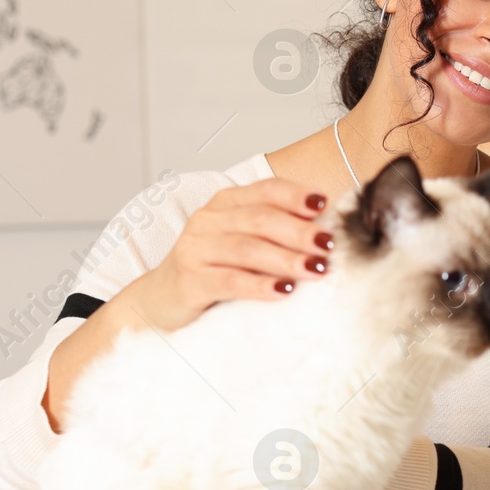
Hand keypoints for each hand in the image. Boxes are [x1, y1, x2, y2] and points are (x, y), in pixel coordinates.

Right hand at [123, 178, 334, 331]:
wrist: (160, 300)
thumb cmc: (214, 270)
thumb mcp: (242, 243)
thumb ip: (274, 232)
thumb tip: (327, 231)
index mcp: (226, 204)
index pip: (265, 190)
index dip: (296, 195)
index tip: (325, 204)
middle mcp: (208, 221)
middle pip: (260, 219)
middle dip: (298, 231)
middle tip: (328, 245)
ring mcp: (194, 249)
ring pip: (246, 249)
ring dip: (286, 259)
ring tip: (315, 268)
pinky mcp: (188, 281)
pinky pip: (229, 281)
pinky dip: (259, 285)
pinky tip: (283, 290)